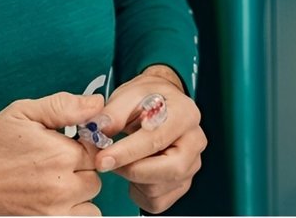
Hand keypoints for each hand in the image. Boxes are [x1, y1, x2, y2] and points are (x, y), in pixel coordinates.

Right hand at [0, 92, 105, 215]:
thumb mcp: (21, 114)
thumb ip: (62, 106)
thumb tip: (96, 103)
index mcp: (60, 154)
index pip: (97, 150)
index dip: (82, 146)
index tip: (66, 146)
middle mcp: (62, 187)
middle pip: (95, 178)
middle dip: (79, 171)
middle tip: (53, 166)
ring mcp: (56, 212)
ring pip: (90, 204)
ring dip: (78, 196)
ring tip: (52, 185)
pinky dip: (70, 213)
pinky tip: (50, 202)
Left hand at [91, 66, 204, 213]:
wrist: (160, 105)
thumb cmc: (147, 100)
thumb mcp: (129, 94)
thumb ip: (114, 111)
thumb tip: (100, 129)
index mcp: (184, 114)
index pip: (157, 139)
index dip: (127, 152)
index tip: (102, 159)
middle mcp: (194, 142)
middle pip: (169, 170)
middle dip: (132, 170)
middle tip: (107, 161)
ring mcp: (192, 166)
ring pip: (159, 189)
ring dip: (131, 179)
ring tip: (122, 158)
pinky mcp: (183, 184)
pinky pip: (157, 202)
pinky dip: (139, 192)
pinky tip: (134, 169)